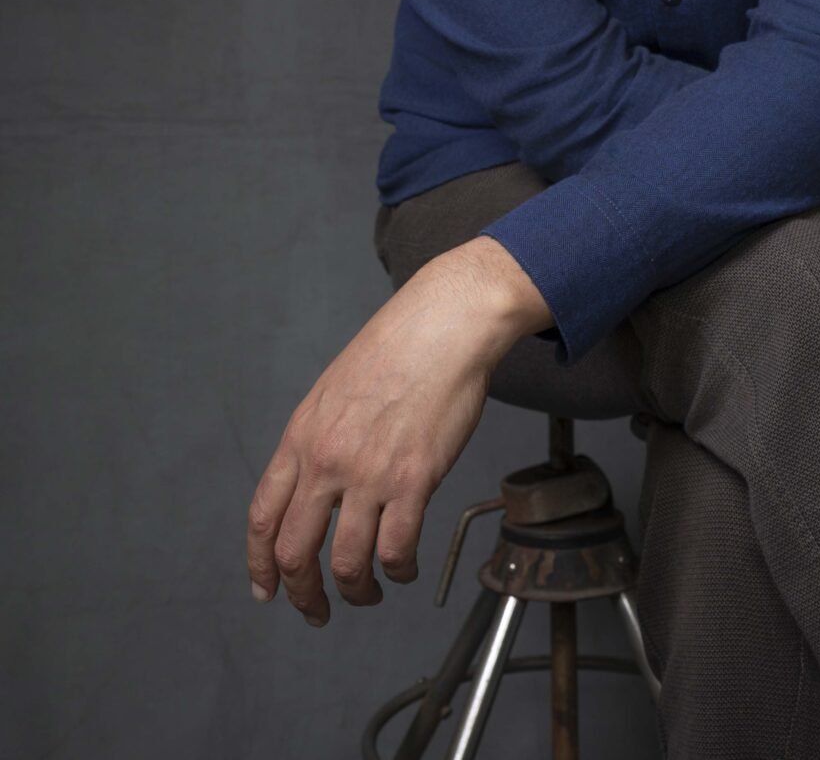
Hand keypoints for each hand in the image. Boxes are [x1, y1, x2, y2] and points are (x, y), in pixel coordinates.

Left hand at [245, 244, 527, 625]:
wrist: (442, 328)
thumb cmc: (395, 350)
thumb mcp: (334, 391)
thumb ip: (319, 440)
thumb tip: (314, 486)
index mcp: (301, 436)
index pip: (263, 516)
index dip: (259, 563)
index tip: (266, 589)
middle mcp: (327, 460)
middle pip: (295, 551)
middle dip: (302, 594)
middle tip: (315, 610)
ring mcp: (369, 473)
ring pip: (345, 563)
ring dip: (355, 592)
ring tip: (368, 593)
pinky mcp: (413, 480)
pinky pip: (396, 548)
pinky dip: (398, 571)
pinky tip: (405, 569)